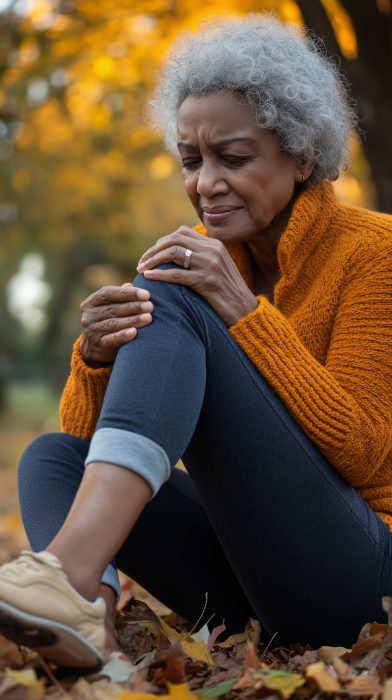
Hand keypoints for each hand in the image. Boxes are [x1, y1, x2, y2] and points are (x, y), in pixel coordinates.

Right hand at [79, 283, 152, 367]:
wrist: (97, 347)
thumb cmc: (109, 320)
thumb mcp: (112, 306)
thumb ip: (121, 296)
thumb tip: (130, 285)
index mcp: (92, 301)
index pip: (108, 293)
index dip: (127, 293)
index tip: (146, 294)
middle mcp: (89, 315)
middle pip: (113, 309)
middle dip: (133, 307)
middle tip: (150, 306)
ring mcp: (91, 330)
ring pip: (113, 323)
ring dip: (132, 320)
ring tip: (148, 318)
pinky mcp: (97, 344)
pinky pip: (111, 339)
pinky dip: (123, 335)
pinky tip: (134, 332)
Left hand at [137, 226, 257, 327]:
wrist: (245, 311)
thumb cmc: (228, 292)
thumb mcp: (219, 267)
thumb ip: (202, 256)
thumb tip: (177, 253)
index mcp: (215, 244)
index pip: (182, 232)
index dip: (162, 241)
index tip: (151, 253)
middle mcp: (213, 250)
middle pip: (175, 239)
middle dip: (154, 249)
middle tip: (142, 261)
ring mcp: (210, 265)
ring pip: (173, 253)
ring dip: (153, 260)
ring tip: (142, 269)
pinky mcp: (206, 282)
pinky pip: (176, 275)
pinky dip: (158, 275)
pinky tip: (148, 278)